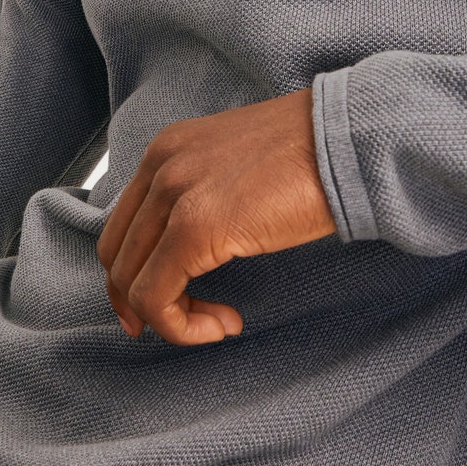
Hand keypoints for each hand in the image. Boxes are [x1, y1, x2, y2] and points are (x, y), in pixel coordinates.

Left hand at [96, 86, 336, 346]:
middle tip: (184, 324)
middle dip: (141, 303)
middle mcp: (161, 165)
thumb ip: (208, 195)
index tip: (164, 303)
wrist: (350, 139)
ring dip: (172, 318)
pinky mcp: (195, 227)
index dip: (131, 275)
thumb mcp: (240, 167)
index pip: (123, 224)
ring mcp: (174, 194)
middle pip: (117, 256)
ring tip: (218, 322)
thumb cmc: (315, 155)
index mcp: (168, 149)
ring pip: (132, 283)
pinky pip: (157, 297)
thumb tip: (199, 245)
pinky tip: (226, 322)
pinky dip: (183, 325)